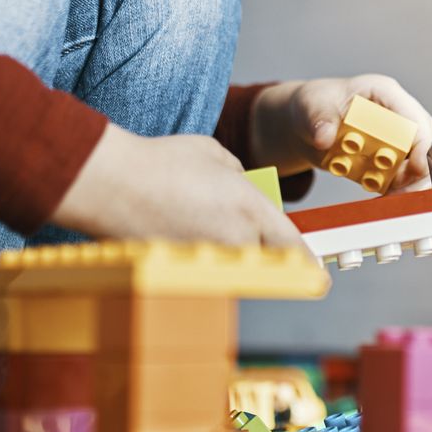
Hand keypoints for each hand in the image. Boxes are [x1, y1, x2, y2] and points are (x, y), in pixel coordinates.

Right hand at [52, 124, 312, 249]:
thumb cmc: (163, 162)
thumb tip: (244, 193)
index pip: (293, 248)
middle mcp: (235, 242)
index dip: (309, 264)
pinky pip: (204, 266)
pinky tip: (175, 225)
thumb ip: (241, 179)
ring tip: (196, 216)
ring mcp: (208, 260)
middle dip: (263, 249)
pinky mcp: (183, 270)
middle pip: (266, 261)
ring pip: (234, 264)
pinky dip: (197, 251)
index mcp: (250, 210)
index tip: (319, 276)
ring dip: (226, 248)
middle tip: (241, 227)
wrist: (112, 184)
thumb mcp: (216, 155)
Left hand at [250, 75, 431, 191]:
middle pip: (428, 143)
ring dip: (412, 186)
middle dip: (425, 169)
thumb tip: (324, 137)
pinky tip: (389, 206)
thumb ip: (318, 119)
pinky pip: (402, 181)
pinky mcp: (390, 162)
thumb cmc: (315, 104)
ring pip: (420, 165)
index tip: (416, 168)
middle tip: (411, 194)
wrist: (307, 125)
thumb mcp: (311, 106)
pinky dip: (399, 195)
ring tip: (396, 204)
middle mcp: (398, 116)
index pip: (414, 117)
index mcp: (385, 94)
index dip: (421, 142)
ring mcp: (397, 141)